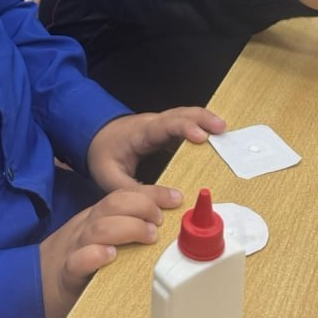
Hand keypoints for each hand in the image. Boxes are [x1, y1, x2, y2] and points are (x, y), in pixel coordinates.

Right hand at [39, 186, 176, 317]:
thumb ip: (123, 230)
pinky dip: (93, 256)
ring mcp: (74, 249)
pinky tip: (109, 256)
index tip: (176, 197)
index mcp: (95, 218)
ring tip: (148, 235)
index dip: (151, 193)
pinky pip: (77, 261)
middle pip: (112, 205)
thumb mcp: (98, 240)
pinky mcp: (65, 276)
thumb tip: (162, 225)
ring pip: (99, 229)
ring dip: (127, 228)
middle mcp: (86, 228)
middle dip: (142, 206)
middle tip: (161, 220)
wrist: (30, 288)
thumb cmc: (73, 265)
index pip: (123, 195)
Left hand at [86, 107, 225, 193]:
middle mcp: (153, 123)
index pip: (165, 125)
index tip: (201, 136)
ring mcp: (160, 125)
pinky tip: (213, 139)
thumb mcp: (109, 176)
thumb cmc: (102, 153)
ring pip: (185, 115)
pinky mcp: (165, 131)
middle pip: (181, 113)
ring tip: (224, 132)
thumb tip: (157, 204)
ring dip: (204, 120)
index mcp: (141, 132)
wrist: (93, 136)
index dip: (184, 128)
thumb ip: (131, 190)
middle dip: (202, 119)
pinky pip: (184, 125)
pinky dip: (199, 127)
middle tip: (222, 129)